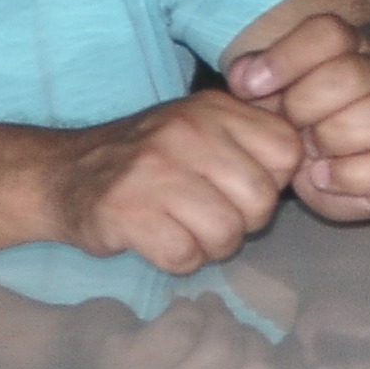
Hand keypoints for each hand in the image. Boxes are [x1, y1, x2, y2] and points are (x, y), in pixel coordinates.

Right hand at [43, 93, 307, 273]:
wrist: (64, 174)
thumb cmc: (150, 158)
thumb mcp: (201, 127)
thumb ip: (251, 139)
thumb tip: (305, 166)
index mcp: (213, 108)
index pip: (287, 151)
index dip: (274, 181)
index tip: (243, 187)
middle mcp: (186, 132)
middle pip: (260, 200)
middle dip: (244, 222)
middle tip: (213, 217)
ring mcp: (153, 171)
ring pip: (226, 233)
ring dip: (211, 246)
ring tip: (187, 230)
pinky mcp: (126, 213)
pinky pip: (184, 256)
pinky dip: (178, 260)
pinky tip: (160, 241)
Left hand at [226, 13, 369, 225]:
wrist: (340, 166)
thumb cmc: (300, 123)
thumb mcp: (272, 96)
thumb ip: (253, 79)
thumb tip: (243, 77)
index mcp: (347, 51)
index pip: (330, 33)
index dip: (286, 57)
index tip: (249, 86)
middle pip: (352, 74)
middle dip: (305, 104)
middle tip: (285, 124)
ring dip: (331, 138)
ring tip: (307, 152)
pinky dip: (346, 175)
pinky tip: (321, 177)